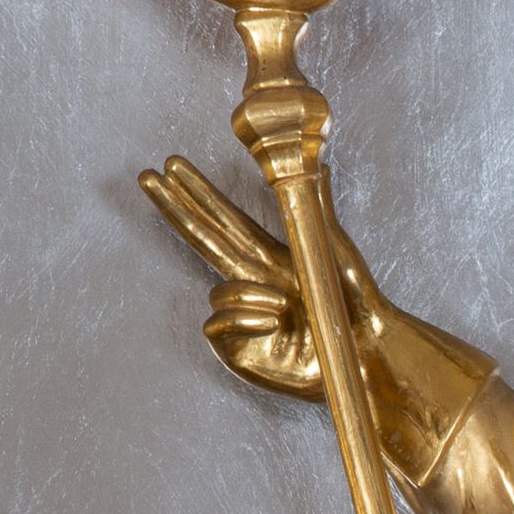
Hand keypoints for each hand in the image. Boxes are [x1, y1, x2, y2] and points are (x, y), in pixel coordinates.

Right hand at [144, 155, 385, 404]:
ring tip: (285, 306)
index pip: (225, 218)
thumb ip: (318, 206)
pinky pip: (216, 325)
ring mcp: (242, 316)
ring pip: (216, 292)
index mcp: (270, 256)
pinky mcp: (237, 350)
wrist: (366, 348)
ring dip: (247, 294)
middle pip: (203, 238)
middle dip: (175, 207)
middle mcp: (252, 282)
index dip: (199, 193)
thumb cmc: (353, 301)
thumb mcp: (335, 246)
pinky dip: (243, 320)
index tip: (173, 165)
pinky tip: (273, 324)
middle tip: (146, 176)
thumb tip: (316, 163)